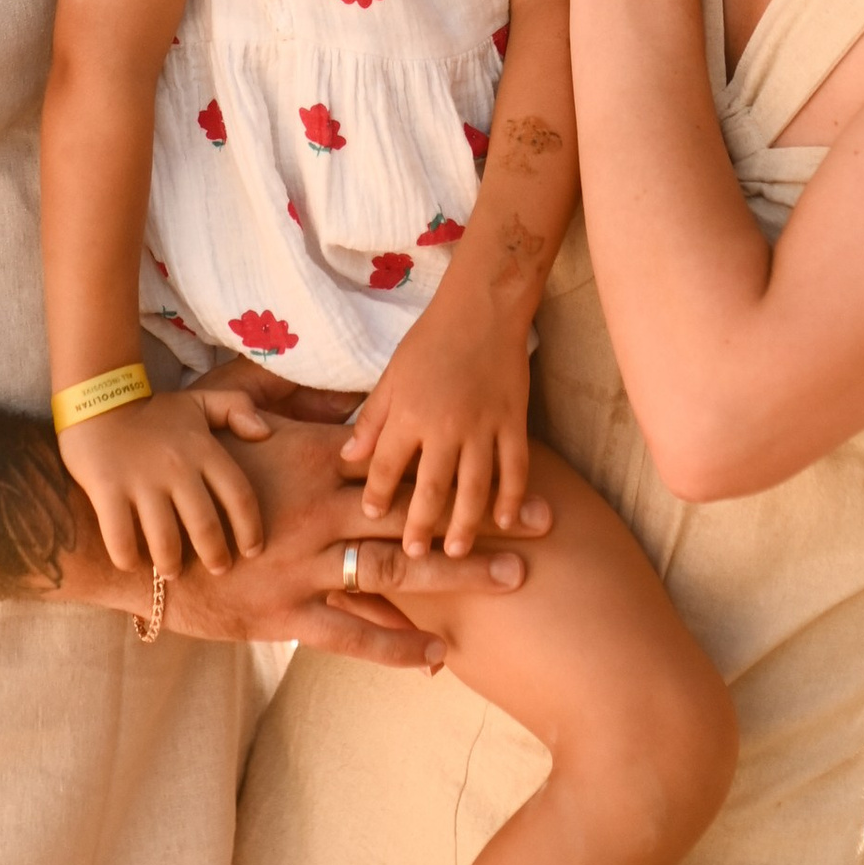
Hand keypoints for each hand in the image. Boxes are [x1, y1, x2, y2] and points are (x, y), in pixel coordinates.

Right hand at [60, 384, 268, 576]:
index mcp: (202, 449)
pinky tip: (131, 563)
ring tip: (172, 573)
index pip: (239, 496)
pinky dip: (127, 558)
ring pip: (165, 540)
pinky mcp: (107, 488)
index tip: (252, 551)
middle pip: (205, 527)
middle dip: (215, 556)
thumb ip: (236, 408)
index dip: (250, 529)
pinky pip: (121, 538)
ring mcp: (141, 479)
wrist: (95, 396)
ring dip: (171, 565)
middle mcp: (177, 467)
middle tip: (217, 569)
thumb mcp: (198, 401)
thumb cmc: (151, 411)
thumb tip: (265, 433)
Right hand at [157, 409, 544, 667]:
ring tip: (516, 582)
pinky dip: (397, 649)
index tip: (511, 457)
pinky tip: (440, 659)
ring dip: (459, 579)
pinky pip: (351, 636)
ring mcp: (301, 567)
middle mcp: (315, 512)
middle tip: (545, 525)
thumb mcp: (222, 413)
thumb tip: (320, 387)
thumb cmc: (171, 468)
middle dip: (483, 518)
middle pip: (416, 513)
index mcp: (308, 460)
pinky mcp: (283, 616)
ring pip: (396, 574)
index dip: (455, 458)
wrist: (122, 540)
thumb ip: (277, 398)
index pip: (397, 457)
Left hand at [339, 298, 533, 553]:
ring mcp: (483, 427)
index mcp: (408, 413)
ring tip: (458, 551)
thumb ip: (373, 418)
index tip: (370, 515)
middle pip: (430, 489)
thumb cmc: (431, 338)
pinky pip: (515, 468)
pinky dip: (512, 497)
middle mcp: (444, 426)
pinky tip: (506, 520)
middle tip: (413, 555)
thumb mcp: (391, 374)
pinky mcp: (515, 422)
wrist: (483, 308)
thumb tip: (348, 456)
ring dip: (466, 524)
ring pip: (475, 488)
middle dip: (420, 526)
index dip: (375, 494)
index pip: (385, 467)